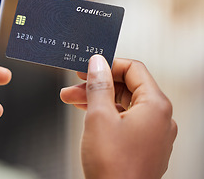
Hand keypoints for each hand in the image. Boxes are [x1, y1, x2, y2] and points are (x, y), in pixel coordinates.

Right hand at [60, 55, 176, 178]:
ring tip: (71, 100)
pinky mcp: (143, 146)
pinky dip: (106, 115)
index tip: (89, 67)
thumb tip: (98, 63)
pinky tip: (87, 115)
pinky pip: (125, 121)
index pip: (133, 69)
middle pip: (126, 88)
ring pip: (123, 105)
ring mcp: (152, 134)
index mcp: (156, 106)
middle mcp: (159, 118)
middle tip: (74, 86)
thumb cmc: (114, 167)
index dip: (108, 65)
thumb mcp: (99, 116)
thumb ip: (99, 85)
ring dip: (97, 100)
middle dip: (97, 85)